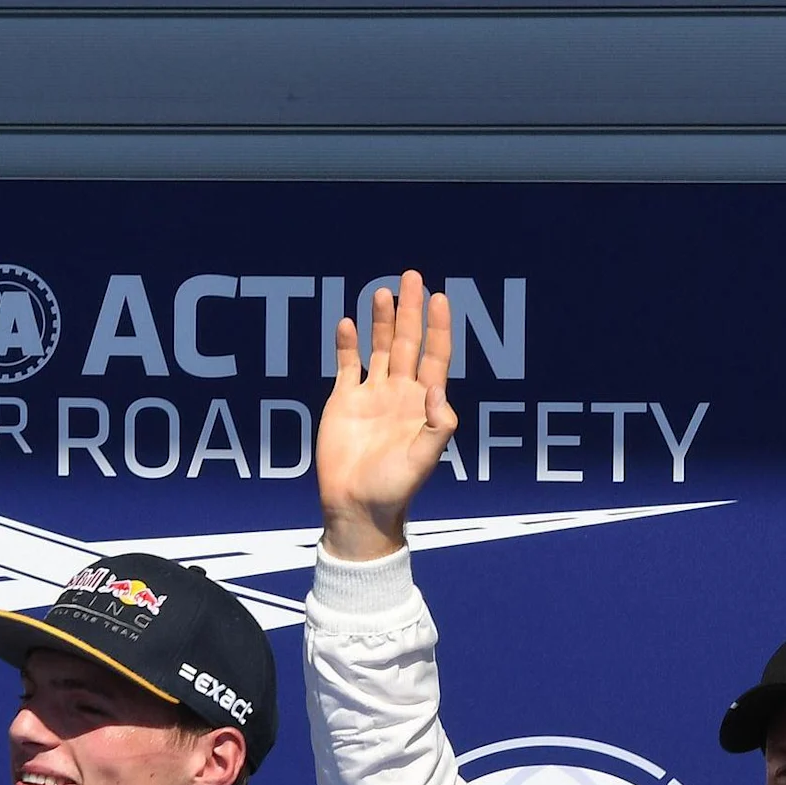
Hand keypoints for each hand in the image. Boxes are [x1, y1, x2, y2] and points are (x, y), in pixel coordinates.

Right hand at [315, 271, 457, 561]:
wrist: (356, 506)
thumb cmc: (394, 488)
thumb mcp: (423, 460)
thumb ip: (436, 427)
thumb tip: (437, 390)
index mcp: (422, 404)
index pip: (434, 357)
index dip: (438, 328)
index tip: (440, 298)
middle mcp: (399, 394)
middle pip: (408, 343)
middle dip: (411, 311)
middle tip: (413, 276)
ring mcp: (372, 395)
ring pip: (379, 349)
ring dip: (381, 321)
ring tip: (382, 292)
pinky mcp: (345, 401)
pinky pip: (347, 366)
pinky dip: (347, 345)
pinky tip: (348, 323)